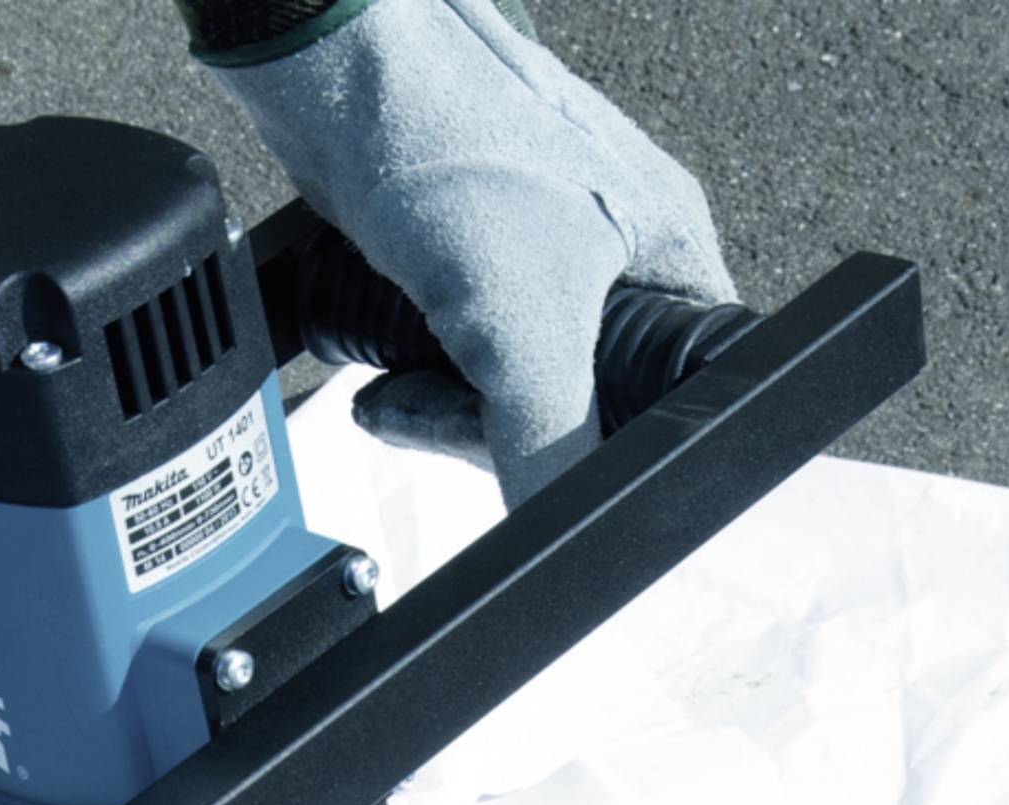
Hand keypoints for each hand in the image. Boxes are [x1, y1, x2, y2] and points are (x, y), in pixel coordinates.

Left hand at [211, 0, 734, 502]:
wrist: (329, 70)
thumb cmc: (442, 138)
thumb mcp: (522, 323)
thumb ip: (552, 443)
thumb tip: (560, 530)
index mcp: (667, 246)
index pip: (678, 391)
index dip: (622, 448)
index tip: (559, 476)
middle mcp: (613, 247)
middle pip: (583, 400)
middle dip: (501, 431)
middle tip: (449, 425)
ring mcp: (534, 252)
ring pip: (511, 382)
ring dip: (447, 411)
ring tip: (396, 403)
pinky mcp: (462, 257)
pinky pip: (456, 355)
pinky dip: (416, 381)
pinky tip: (382, 388)